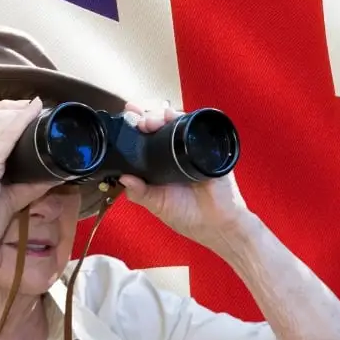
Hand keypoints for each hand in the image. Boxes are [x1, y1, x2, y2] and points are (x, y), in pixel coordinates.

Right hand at [0, 98, 56, 256]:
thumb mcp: (9, 200)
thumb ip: (28, 187)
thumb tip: (51, 177)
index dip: (4, 113)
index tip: (26, 109)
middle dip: (11, 106)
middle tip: (33, 105)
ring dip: (16, 109)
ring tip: (34, 105)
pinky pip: (1, 137)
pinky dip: (18, 122)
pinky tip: (30, 113)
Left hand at [117, 102, 250, 248]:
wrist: (216, 225)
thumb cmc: (188, 216)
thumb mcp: (157, 205)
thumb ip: (140, 193)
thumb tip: (123, 178)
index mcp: (159, 165)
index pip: (146, 139)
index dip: (135, 126)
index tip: (127, 115)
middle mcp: (174, 154)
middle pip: (159, 125)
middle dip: (146, 116)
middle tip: (137, 117)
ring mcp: (192, 149)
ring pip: (176, 122)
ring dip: (162, 115)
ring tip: (152, 120)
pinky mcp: (209, 148)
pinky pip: (196, 127)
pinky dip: (184, 118)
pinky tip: (172, 116)